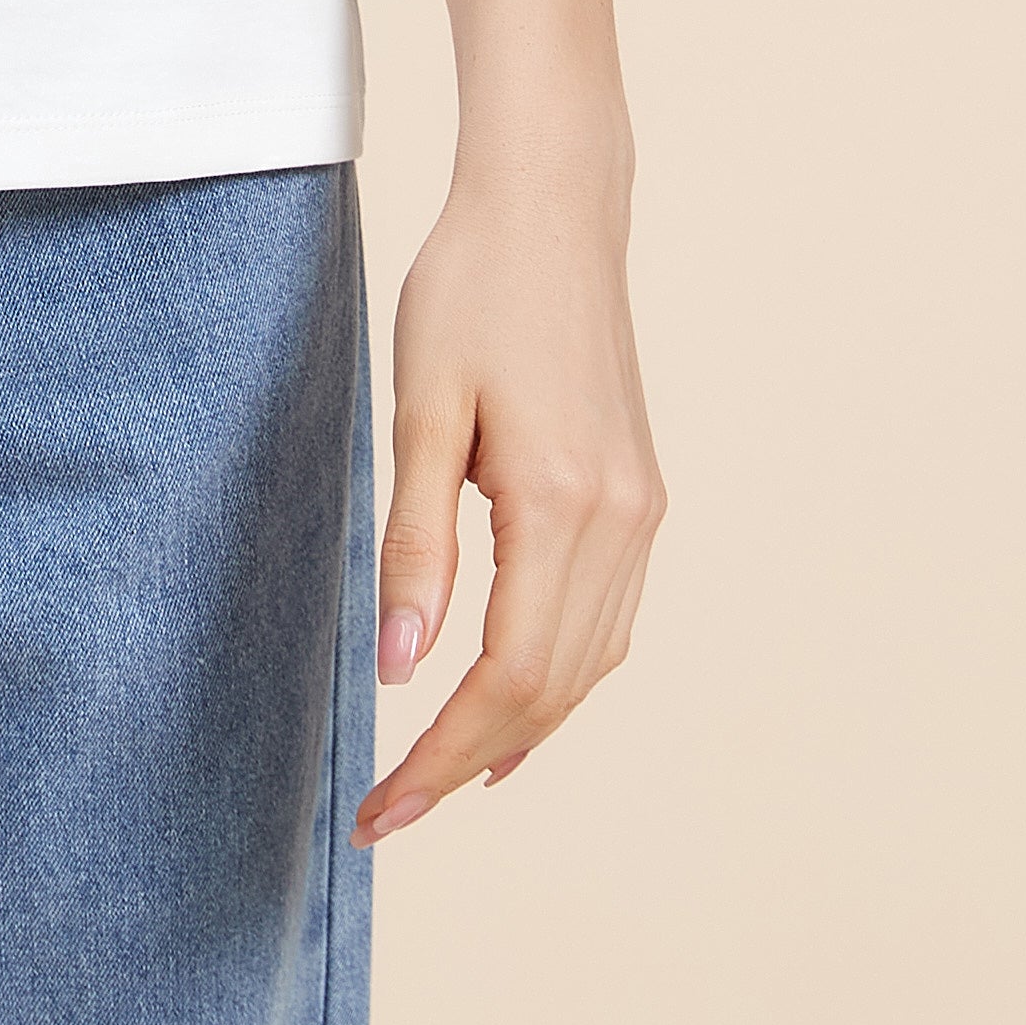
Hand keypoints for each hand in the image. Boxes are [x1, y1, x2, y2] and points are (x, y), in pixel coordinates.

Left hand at [354, 140, 664, 844]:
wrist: (553, 209)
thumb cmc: (469, 291)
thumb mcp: (420, 411)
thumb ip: (414, 544)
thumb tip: (401, 670)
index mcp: (563, 504)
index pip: (508, 679)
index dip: (445, 758)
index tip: (382, 809)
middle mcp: (622, 522)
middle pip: (553, 691)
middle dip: (471, 765)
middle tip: (390, 815)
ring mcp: (643, 511)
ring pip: (591, 666)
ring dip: (520, 732)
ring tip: (442, 781)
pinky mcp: (643, 494)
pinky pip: (609, 621)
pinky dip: (561, 680)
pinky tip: (516, 705)